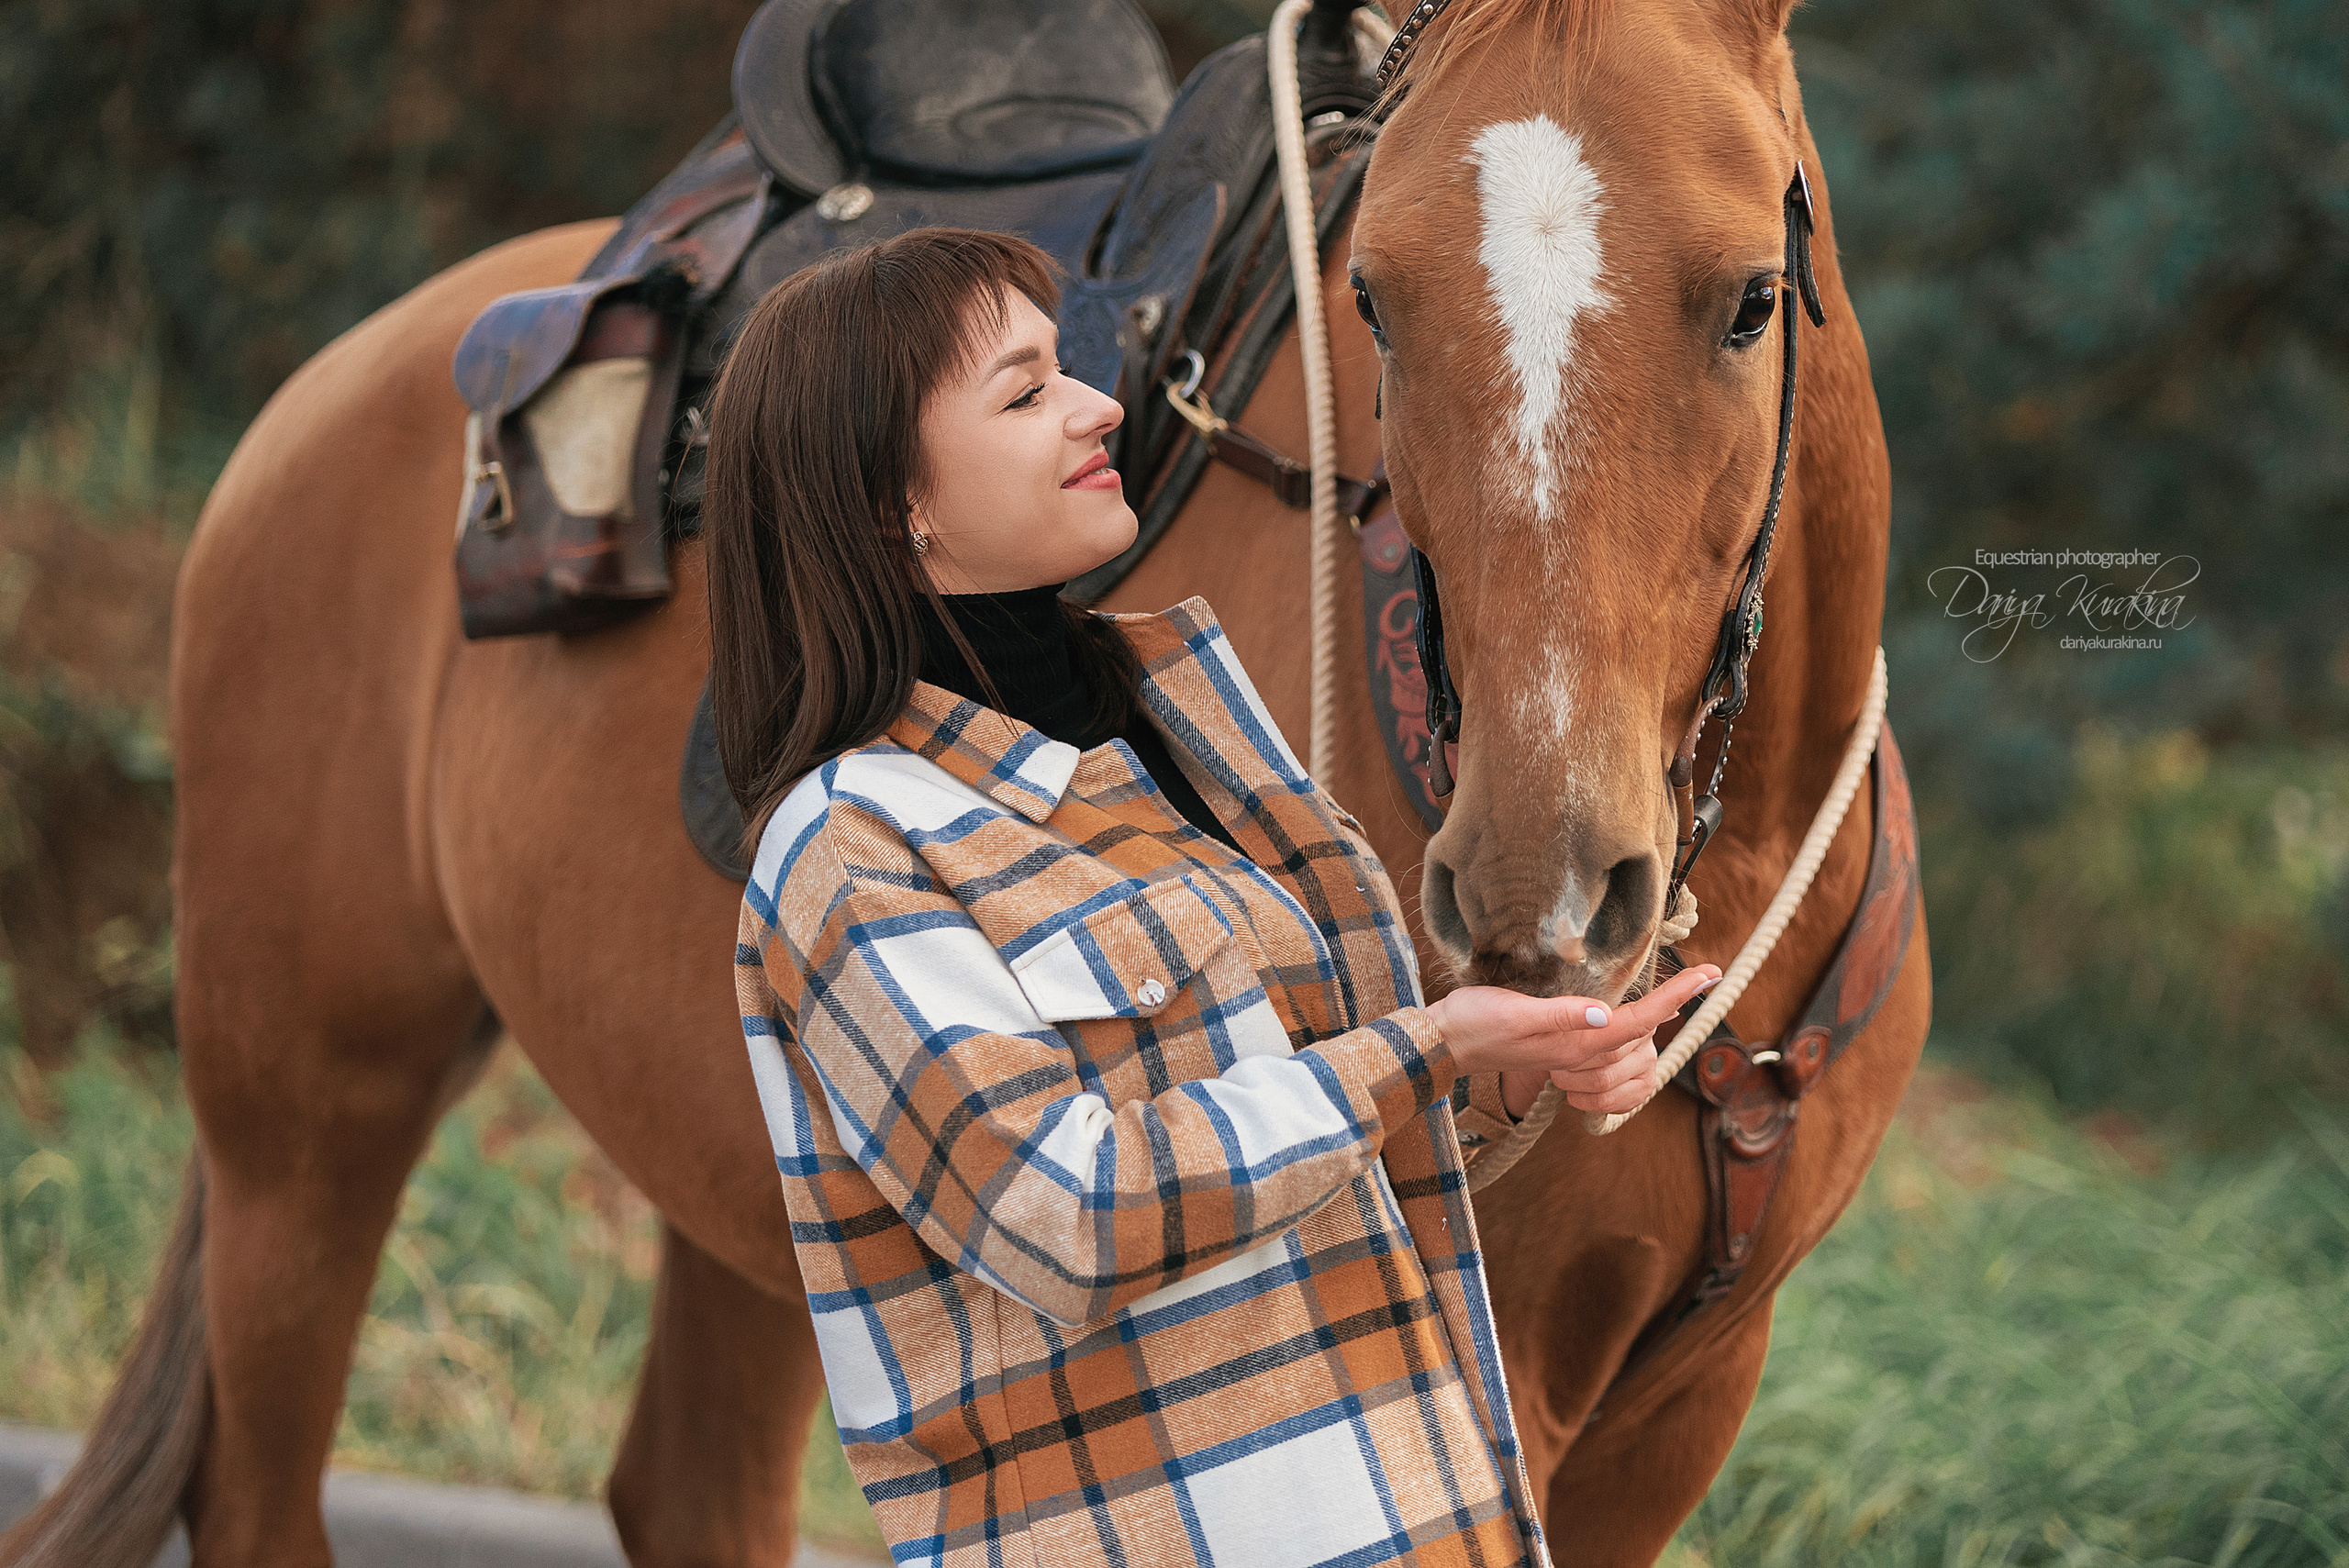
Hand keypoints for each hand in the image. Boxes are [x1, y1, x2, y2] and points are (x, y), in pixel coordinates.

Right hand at [1424, 963, 1724, 1115]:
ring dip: (1655, 1020)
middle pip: (1644, 1033)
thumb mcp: (1514, 1013)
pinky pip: (1611, 1050)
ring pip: (1631, 1044)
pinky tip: (1637, 1022)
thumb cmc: (1475, 1023)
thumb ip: (1560, 1015)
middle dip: (1674, 1006)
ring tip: (1677, 995)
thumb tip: (1604, 1014)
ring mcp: (1572, 1053)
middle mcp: (1580, 1051)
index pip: (1639, 1020)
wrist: (1445, 1043)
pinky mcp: (1562, 1048)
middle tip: (1702, 975)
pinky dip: (1633, 1034)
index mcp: (1576, 1042)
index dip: (1677, 997)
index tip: (1709, 975)